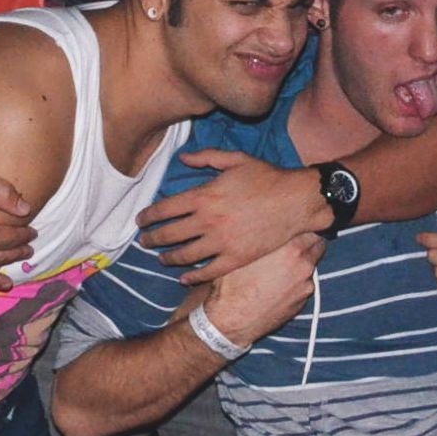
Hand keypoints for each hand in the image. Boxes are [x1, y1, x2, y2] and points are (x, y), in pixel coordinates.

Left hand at [137, 150, 321, 284]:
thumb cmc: (266, 177)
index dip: (148, 216)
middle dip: (151, 239)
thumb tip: (182, 159)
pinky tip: (184, 278)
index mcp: (204, 196)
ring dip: (168, 258)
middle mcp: (208, 221)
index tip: (141, 221)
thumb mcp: (235, 160)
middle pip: (169, 234)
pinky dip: (192, 277)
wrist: (295, 201)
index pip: (165, 209)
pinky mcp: (235, 259)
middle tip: (144, 242)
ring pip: (185, 256)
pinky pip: (207, 272)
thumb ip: (206, 158)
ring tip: (162, 258)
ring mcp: (221, 242)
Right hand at [202, 232, 324, 345]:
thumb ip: (268, 238)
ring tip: (279, 268)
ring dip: (300, 265)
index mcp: (292, 249)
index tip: (294, 228)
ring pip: (310, 267)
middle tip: (290, 244)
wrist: (232, 320)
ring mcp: (305, 287)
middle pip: (317, 247)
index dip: (303, 227)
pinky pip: (303, 286)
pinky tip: (277, 286)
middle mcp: (304, 267)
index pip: (313, 229)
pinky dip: (295, 283)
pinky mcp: (301, 304)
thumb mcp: (246, 252)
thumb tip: (274, 228)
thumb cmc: (233, 284)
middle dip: (307, 244)